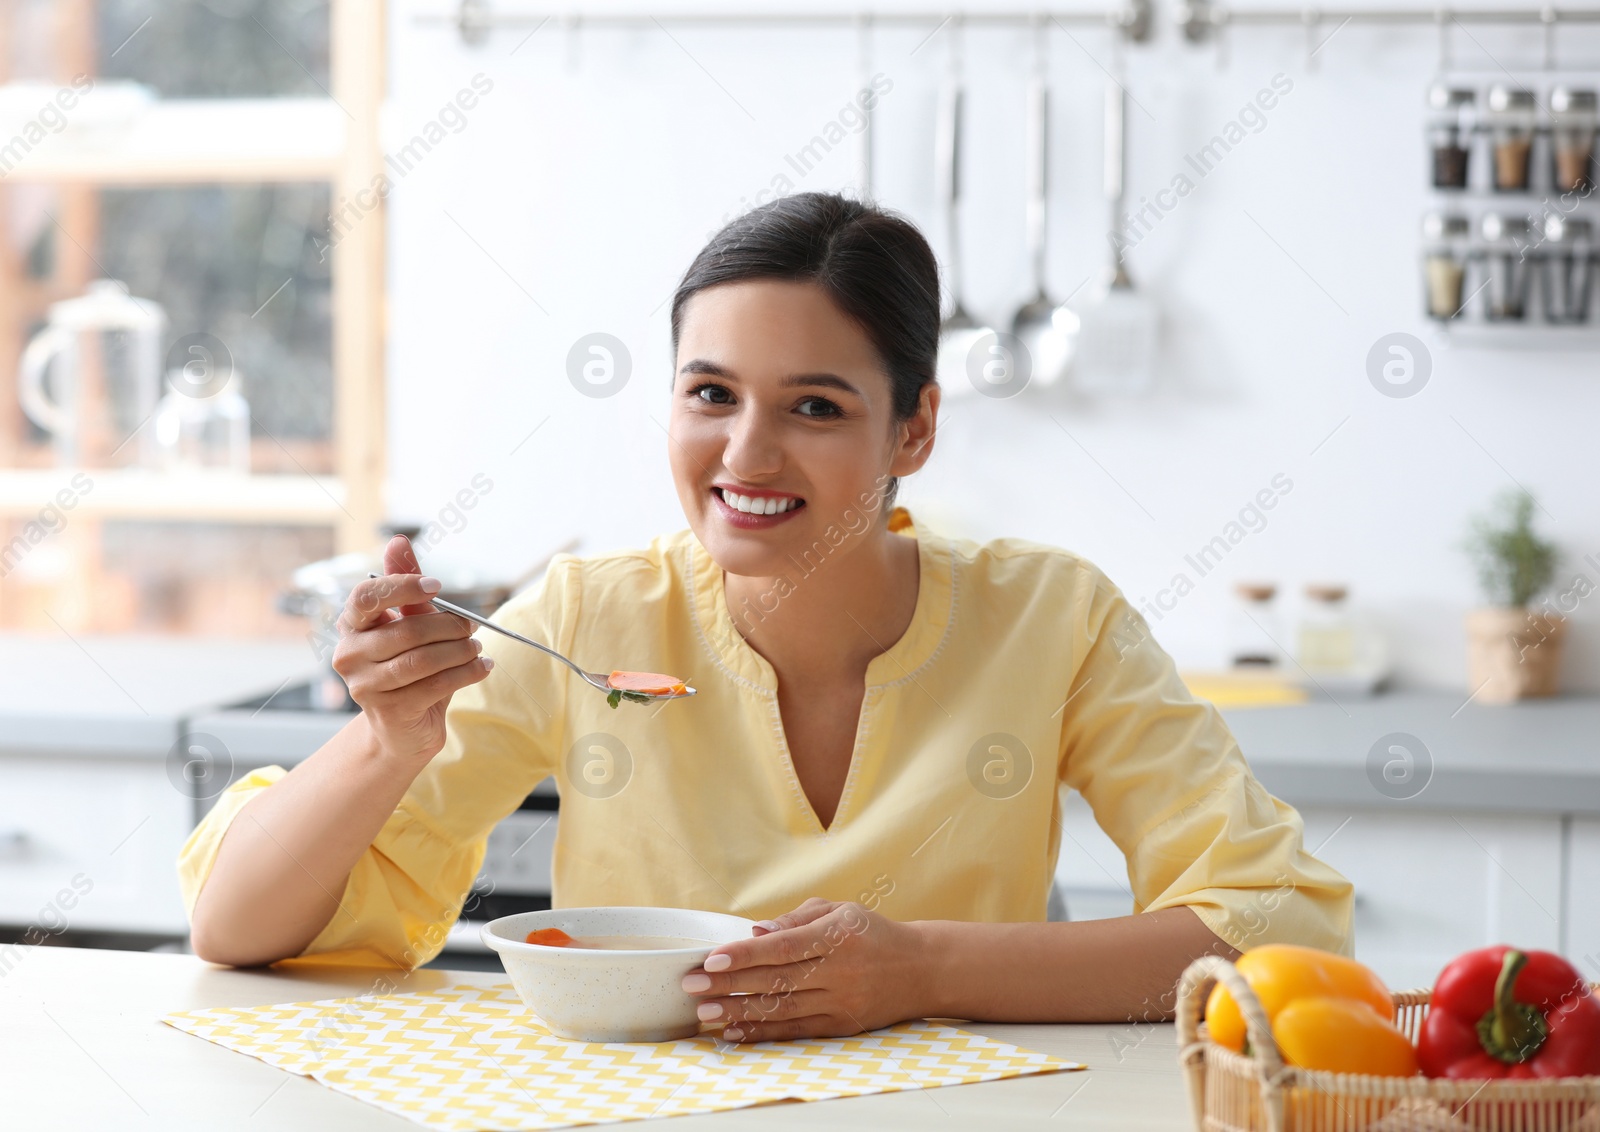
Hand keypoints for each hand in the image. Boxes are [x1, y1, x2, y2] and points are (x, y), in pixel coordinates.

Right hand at [331, 534, 492, 765]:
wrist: (403, 728)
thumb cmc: (410, 668)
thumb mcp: (410, 623)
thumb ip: (406, 585)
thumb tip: (398, 540)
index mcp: (351, 625)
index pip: (366, 596)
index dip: (403, 587)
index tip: (437, 587)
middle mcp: (349, 654)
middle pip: (407, 630)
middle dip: (449, 626)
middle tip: (471, 626)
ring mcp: (364, 685)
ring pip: (423, 659)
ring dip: (460, 651)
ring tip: (478, 647)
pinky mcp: (388, 710)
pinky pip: (435, 685)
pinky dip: (467, 673)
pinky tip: (483, 667)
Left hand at [680, 898, 931, 1042]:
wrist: (921, 969)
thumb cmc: (872, 932)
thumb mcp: (840, 911)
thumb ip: (796, 920)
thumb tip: (756, 930)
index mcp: (838, 935)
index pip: (784, 946)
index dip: (746, 954)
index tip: (711, 957)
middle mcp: (840, 970)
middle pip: (777, 980)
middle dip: (730, 983)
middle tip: (691, 985)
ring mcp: (841, 1001)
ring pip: (783, 1009)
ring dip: (739, 1011)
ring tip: (705, 1011)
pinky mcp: (842, 1026)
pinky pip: (796, 1030)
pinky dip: (764, 1031)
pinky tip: (735, 1030)